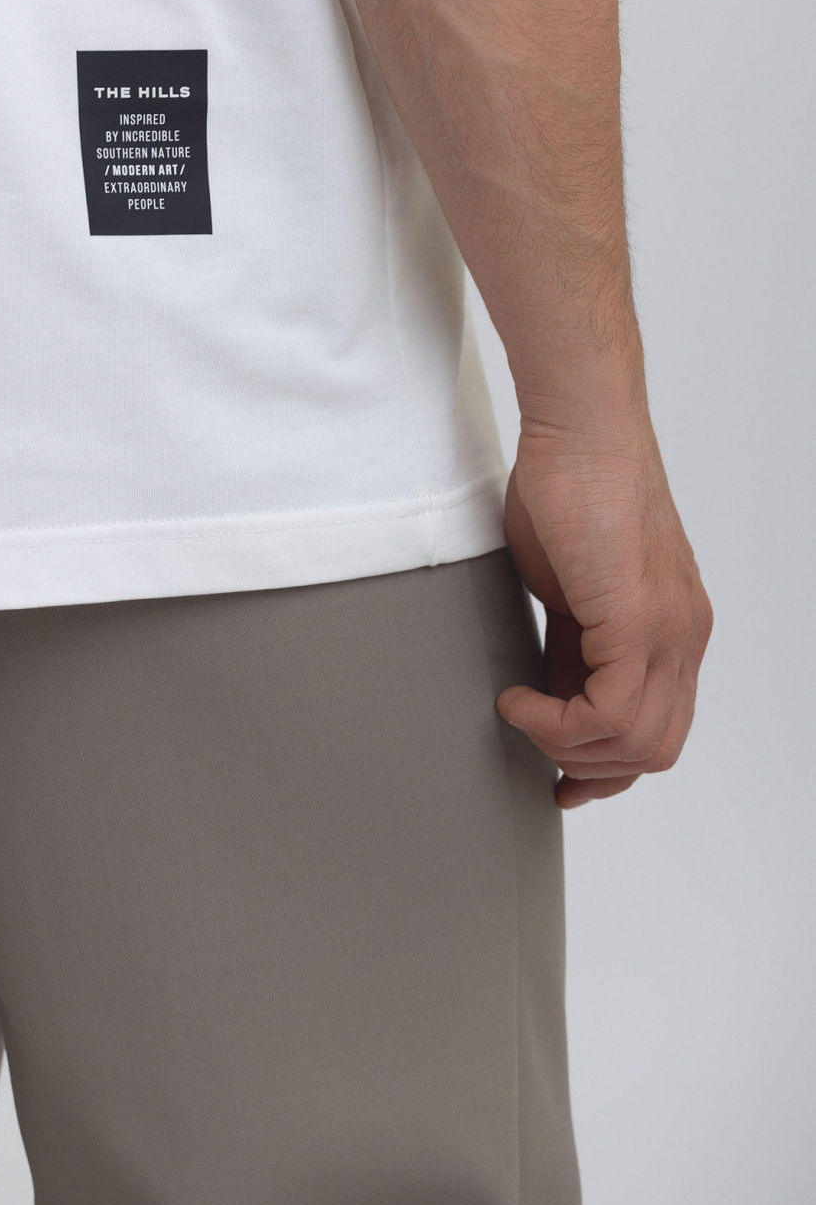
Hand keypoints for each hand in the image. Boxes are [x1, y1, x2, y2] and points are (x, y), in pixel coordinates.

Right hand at [496, 417, 712, 807]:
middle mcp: (684, 635)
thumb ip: (572, 643)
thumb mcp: (569, 587)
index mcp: (673, 628)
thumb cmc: (568, 488)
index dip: (606, 763)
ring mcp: (670, 630)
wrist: (579, 431)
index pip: (658, 727)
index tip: (559, 773)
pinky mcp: (640, 620)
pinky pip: (610, 714)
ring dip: (564, 746)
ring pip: (637, 744)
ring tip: (520, 712)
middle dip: (585, 765)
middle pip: (653, 749)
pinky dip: (555, 722)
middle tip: (530, 740)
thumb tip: (547, 689)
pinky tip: (519, 697)